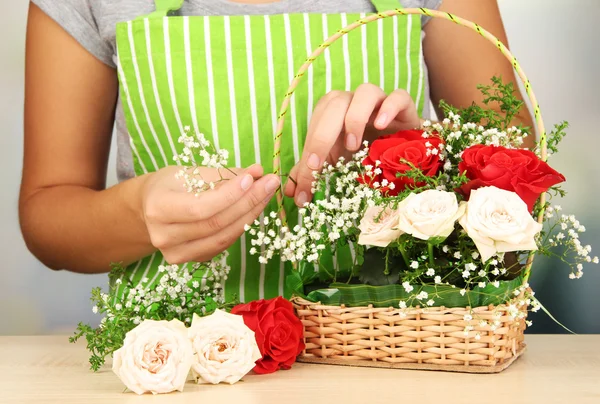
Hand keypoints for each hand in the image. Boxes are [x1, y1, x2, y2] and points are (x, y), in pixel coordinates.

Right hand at [141, 165, 279, 263]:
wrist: (151, 209)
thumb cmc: (171, 185)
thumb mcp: (191, 172)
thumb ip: (224, 173)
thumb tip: (258, 171)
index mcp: (158, 209)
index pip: (200, 207)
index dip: (229, 195)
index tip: (252, 178)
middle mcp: (164, 236)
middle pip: (215, 224)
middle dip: (248, 202)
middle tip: (270, 183)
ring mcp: (177, 253)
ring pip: (223, 237)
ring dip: (250, 215)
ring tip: (267, 194)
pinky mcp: (192, 260)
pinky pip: (223, 244)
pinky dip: (242, 226)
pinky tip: (254, 209)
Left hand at [284, 84, 420, 205]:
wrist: (401, 148)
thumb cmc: (364, 151)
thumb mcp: (336, 163)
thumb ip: (313, 174)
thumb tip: (291, 193)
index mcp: (332, 111)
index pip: (316, 123)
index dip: (310, 146)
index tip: (310, 170)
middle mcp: (353, 101)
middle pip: (335, 103)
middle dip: (323, 134)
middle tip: (321, 163)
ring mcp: (380, 100)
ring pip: (366, 92)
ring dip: (355, 117)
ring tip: (352, 145)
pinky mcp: (404, 105)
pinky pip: (398, 96)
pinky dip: (389, 108)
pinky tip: (382, 126)